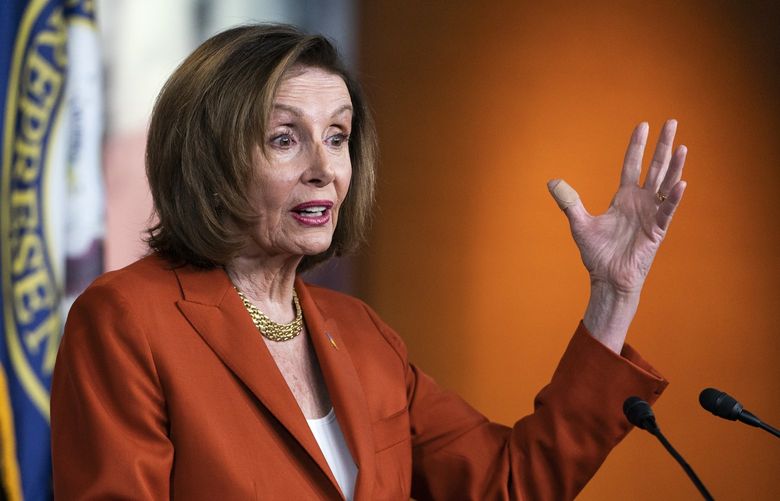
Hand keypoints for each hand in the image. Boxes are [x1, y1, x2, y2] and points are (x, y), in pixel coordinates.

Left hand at [548, 120, 686, 351]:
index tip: (642, 125)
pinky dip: (673, 198)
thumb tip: (552, 182)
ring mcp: (651, 215)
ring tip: (682, 146)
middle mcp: (640, 203)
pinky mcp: (657, 230)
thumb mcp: (579, 223)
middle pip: (654, 167)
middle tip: (671, 122)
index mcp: (623, 199)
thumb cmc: (597, 254)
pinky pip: (667, 211)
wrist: (607, 278)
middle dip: (662, 145)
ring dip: (675, 166)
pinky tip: (681, 183)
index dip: (636, 146)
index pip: (631, 165)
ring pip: (665, 184)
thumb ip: (569, 201)